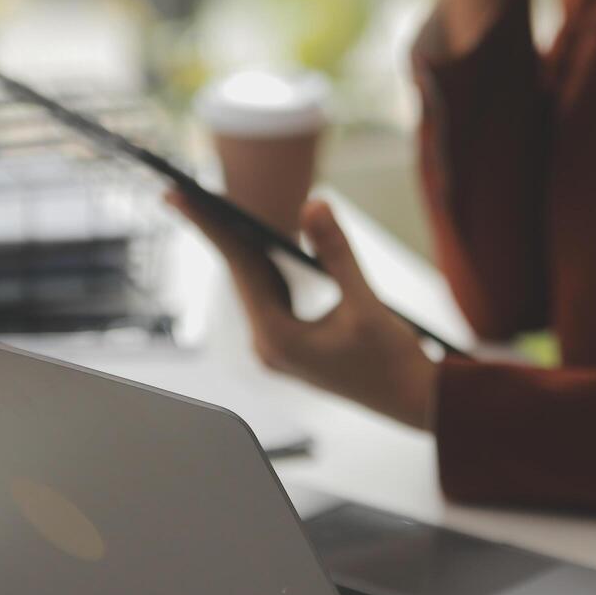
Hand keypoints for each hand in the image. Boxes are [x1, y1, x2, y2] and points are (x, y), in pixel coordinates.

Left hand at [165, 191, 436, 429]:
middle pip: (240, 276)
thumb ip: (336, 253)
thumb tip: (313, 203)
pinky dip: (266, 267)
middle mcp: (269, 347)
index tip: (180, 197)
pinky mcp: (291, 346)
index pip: (239, 269)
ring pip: (255, 285)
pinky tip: (257, 242)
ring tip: (212, 208)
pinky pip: (271, 296)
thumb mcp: (366, 303)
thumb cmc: (393, 360)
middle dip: (218, 232)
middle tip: (186, 192)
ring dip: (241, 248)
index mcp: (278, 340)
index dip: (212, 227)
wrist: (415, 402)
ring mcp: (278, 348)